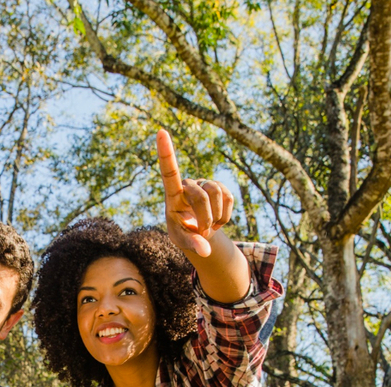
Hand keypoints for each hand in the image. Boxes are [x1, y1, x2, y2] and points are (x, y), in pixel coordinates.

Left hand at [158, 129, 234, 258]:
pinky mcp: (221, 188)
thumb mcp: (183, 242)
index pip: (169, 172)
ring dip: (216, 217)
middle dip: (205, 218)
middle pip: (201, 195)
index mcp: (173, 194)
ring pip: (217, 194)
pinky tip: (218, 220)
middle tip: (202, 232)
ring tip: (208, 227)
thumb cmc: (183, 233)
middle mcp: (189, 184)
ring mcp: (206, 184)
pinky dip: (225, 216)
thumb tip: (205, 250)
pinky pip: (229, 198)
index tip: (161, 132)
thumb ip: (192, 245)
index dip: (166, 152)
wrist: (197, 231)